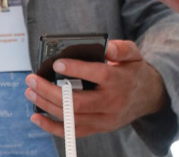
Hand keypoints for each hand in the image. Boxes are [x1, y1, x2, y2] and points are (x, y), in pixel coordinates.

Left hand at [25, 40, 168, 137]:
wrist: (148, 97)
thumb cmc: (132, 71)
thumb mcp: (133, 54)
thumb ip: (121, 48)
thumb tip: (107, 46)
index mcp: (119, 81)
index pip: (98, 75)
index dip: (76, 69)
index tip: (56, 64)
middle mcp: (111, 103)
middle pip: (78, 102)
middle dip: (50, 91)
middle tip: (32, 79)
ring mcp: (104, 119)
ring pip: (72, 118)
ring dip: (47, 106)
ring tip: (30, 92)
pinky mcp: (98, 128)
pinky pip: (74, 132)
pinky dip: (53, 127)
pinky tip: (36, 117)